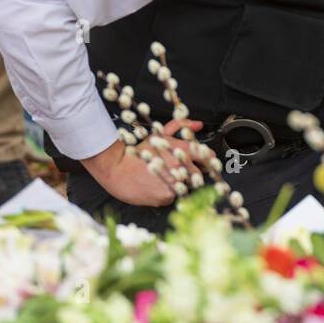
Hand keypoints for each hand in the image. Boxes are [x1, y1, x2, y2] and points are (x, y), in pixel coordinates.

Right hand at [80, 119, 206, 207]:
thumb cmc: (137, 153)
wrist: (116, 170)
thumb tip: (197, 125)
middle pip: (198, 173)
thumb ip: (180, 126)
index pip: (206, 155)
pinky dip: (168, 192)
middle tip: (177, 170)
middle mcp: (179, 168)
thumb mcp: (159, 134)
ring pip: (186, 186)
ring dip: (179, 183)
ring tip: (164, 177)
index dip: (207, 159)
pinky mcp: (165, 197)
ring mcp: (173, 183)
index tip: (205, 161)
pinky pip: (174, 196)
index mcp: (180, 151)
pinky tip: (157, 185)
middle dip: (191, 172)